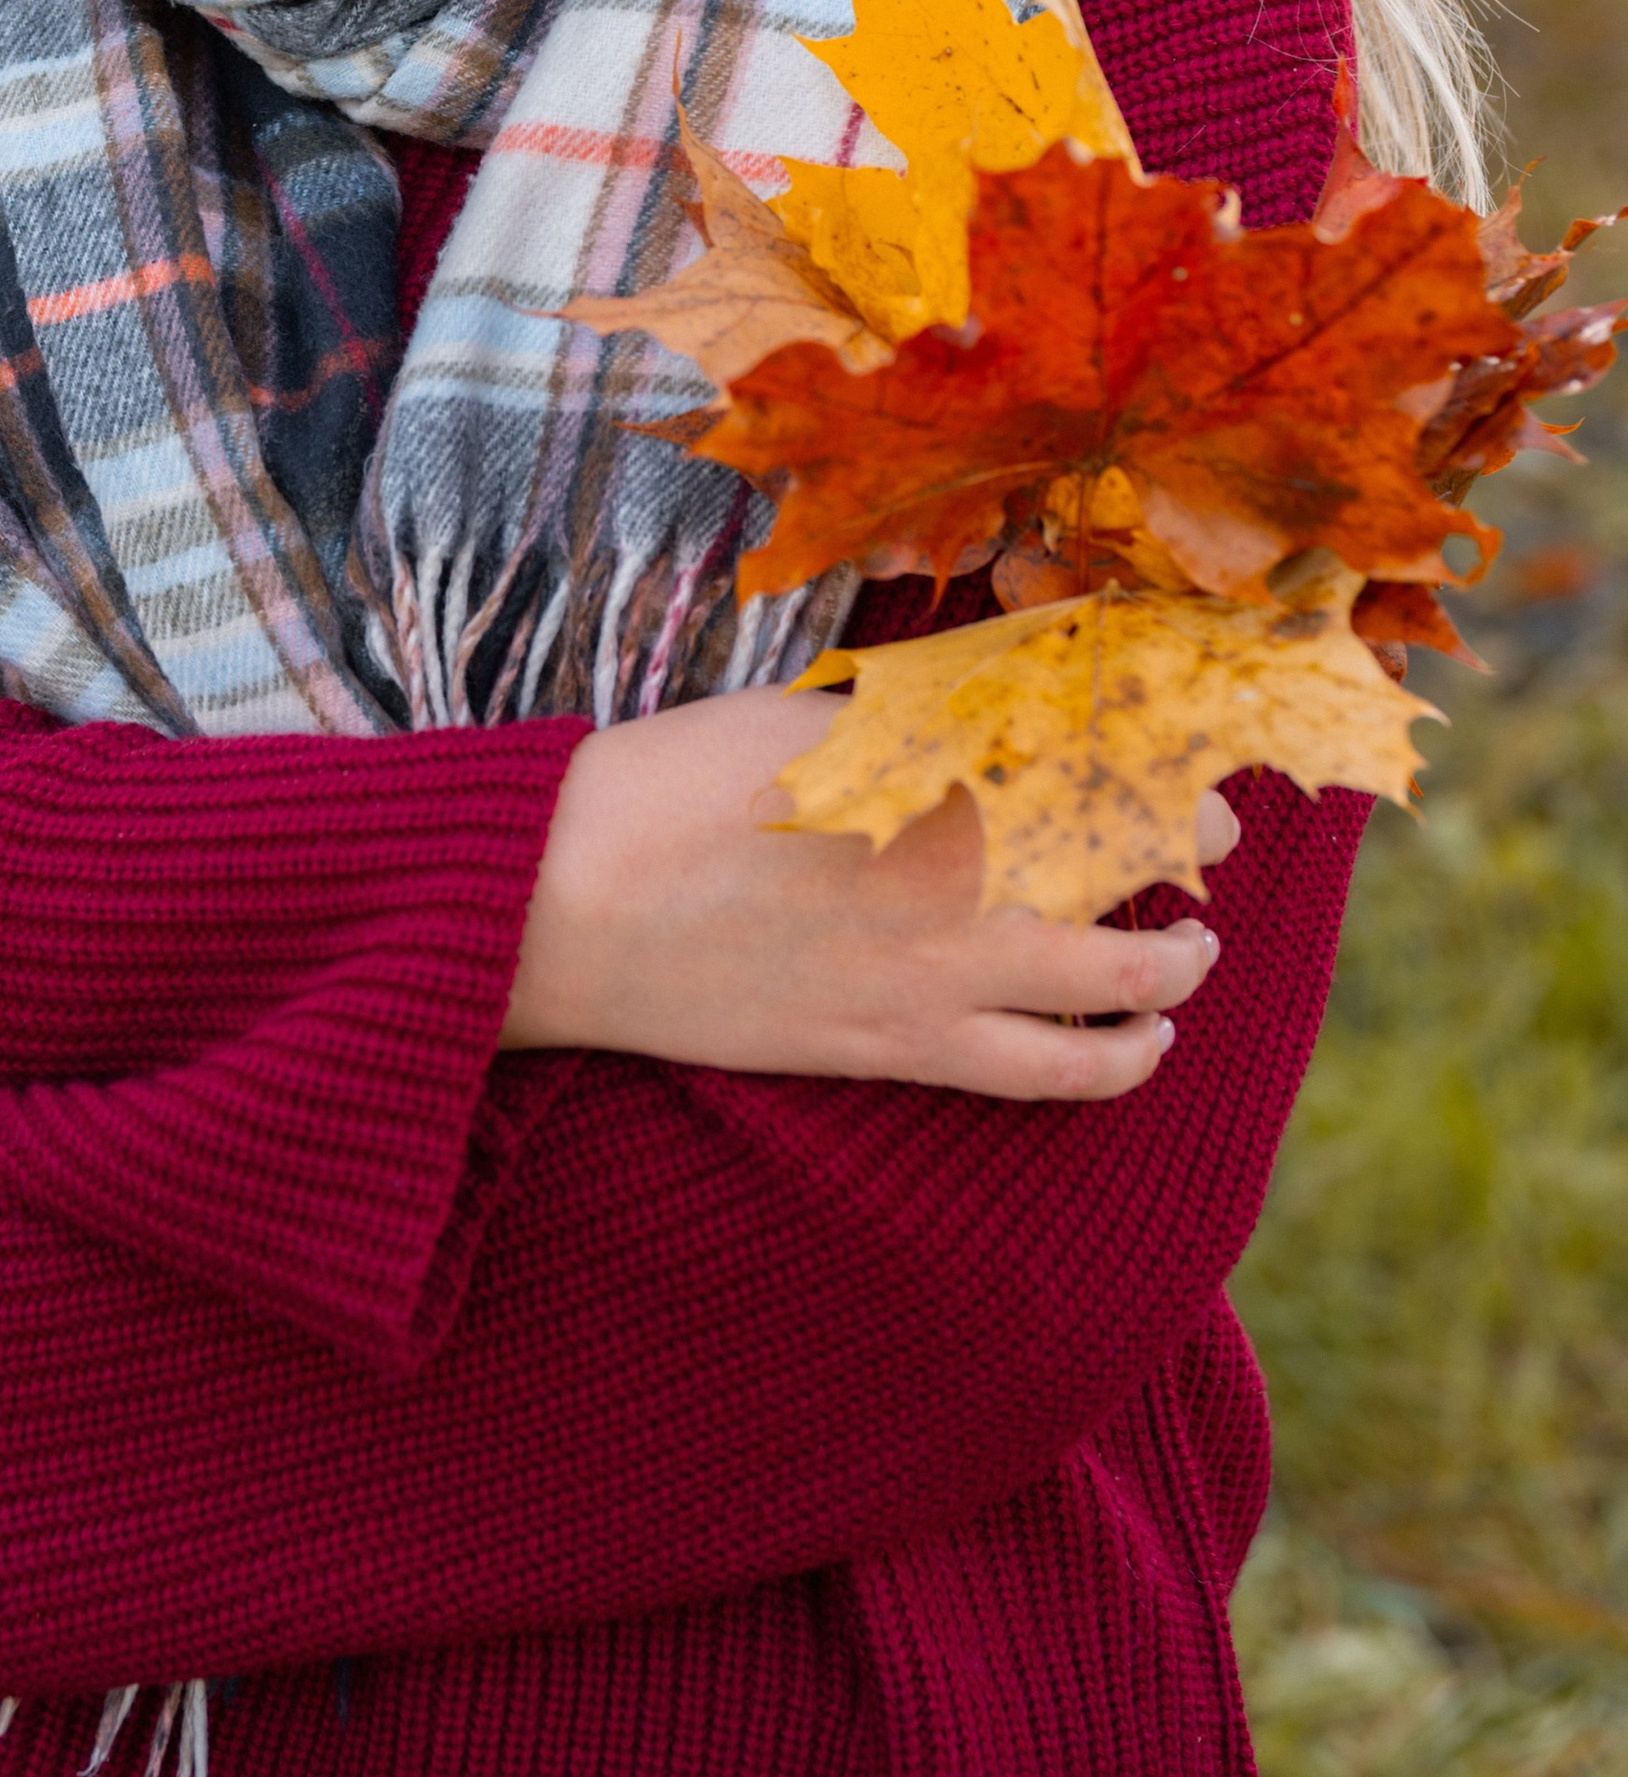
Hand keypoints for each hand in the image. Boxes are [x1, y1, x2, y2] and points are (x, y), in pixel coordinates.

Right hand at [501, 687, 1235, 1099]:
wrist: (571, 904)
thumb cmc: (673, 785)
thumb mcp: (812, 716)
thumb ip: (929, 717)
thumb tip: (1018, 704)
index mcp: (939, 771)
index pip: (1105, 760)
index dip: (1167, 760)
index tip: (1185, 756)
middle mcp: (965, 876)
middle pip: (1136, 862)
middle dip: (1191, 849)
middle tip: (1206, 838)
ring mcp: (940, 974)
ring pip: (1120, 980)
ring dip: (1177, 963)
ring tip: (1195, 949)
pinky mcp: (903, 1048)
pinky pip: (1049, 1071)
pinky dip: (1117, 1059)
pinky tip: (1143, 1040)